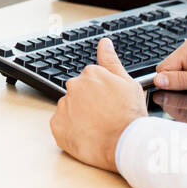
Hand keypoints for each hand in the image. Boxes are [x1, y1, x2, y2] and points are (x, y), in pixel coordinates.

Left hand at [50, 38, 148, 171]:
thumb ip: (111, 61)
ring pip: (68, 109)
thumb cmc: (130, 116)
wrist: (124, 144)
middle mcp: (73, 86)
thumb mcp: (128, 83)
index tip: (109, 104)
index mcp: (90, 73)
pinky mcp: (57, 125)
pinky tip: (86, 135)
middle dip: (87, 103)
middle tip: (103, 117)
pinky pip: (61, 125)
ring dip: (78, 116)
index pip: (90, 80)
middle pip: (77, 93)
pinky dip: (70, 131)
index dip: (101, 94)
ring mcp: (64, 105)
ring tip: (96, 128)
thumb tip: (104, 43)